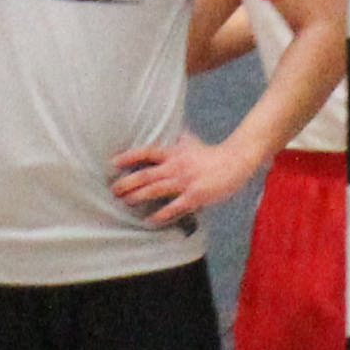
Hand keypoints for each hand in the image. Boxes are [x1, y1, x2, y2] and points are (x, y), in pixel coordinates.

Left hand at [109, 134, 251, 226]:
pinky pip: (175, 206)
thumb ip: (180, 138)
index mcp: (174, 153)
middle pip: (146, 174)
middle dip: (127, 183)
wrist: (235, 161)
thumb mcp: (192, 141)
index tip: (113, 162)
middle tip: (113, 190)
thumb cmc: (212, 154)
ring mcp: (185, 181)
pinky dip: (161, 214)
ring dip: (138, 196)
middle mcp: (176, 166)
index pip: (147, 153)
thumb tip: (175, 130)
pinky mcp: (195, 195)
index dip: (129, 157)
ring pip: (156, 189)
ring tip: (125, 202)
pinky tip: (151, 220)